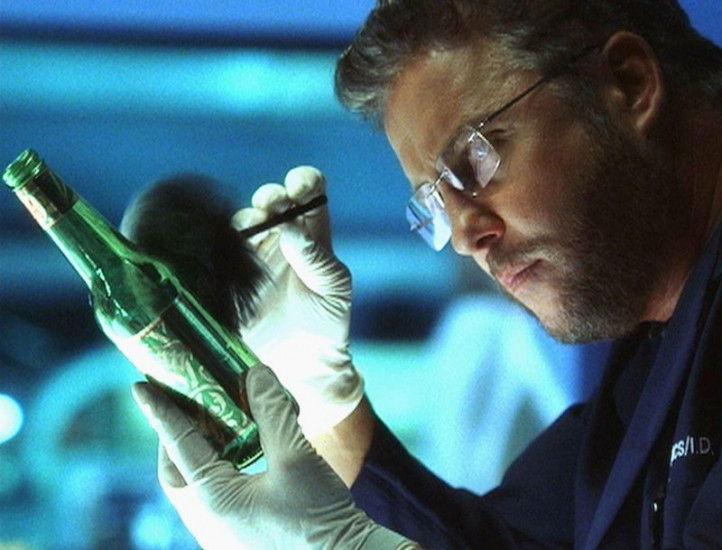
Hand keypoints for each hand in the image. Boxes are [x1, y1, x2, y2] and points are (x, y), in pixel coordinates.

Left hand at [132, 365, 418, 549]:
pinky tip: (240, 453)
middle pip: (176, 473)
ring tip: (212, 422)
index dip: (161, 411)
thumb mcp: (297, 456)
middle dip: (175, 436)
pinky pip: (216, 499)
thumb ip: (272, 411)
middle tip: (182, 404)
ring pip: (195, 487)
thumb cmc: (321, 517)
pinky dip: (219, 469)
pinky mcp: (240, 537)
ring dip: (199, 452)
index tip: (140, 385)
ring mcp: (223, 535)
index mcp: (213, 502)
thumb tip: (255, 373)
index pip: (178, 446)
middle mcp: (208, 522)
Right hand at [231, 166, 362, 437]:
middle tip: (273, 206)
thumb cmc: (328, 323)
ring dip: (246, 218)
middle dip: (270, 197)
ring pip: (242, 221)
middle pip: (270, 201)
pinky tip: (223, 245)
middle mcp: (281, 238)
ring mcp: (253, 257)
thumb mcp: (334, 289)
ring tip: (251, 229)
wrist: (302, 365)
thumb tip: (290, 229)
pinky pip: (218, 251)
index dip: (302, 181)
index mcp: (311, 235)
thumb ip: (316, 258)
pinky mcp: (230, 277)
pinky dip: (218, 243)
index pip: (309, 191)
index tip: (298, 187)